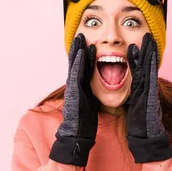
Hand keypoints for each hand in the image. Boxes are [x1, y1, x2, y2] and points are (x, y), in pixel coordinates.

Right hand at [49, 33, 100, 165]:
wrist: (77, 135)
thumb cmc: (84, 122)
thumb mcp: (91, 104)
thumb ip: (92, 94)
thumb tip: (98, 88)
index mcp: (80, 89)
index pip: (83, 69)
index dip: (85, 56)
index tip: (89, 43)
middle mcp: (75, 87)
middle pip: (77, 64)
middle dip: (78, 50)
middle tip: (80, 34)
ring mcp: (73, 89)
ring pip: (74, 66)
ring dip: (76, 51)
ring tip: (79, 38)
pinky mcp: (73, 93)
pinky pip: (76, 74)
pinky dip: (78, 62)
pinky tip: (81, 52)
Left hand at [125, 33, 171, 162]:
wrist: (147, 141)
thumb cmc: (140, 128)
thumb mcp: (133, 110)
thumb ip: (132, 100)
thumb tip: (126, 94)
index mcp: (141, 93)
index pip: (139, 72)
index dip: (138, 59)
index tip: (134, 45)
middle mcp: (147, 90)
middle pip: (146, 66)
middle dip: (147, 50)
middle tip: (147, 35)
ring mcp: (150, 92)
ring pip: (150, 68)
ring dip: (150, 53)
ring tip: (149, 38)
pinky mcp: (150, 96)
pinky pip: (151, 76)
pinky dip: (150, 64)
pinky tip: (148, 53)